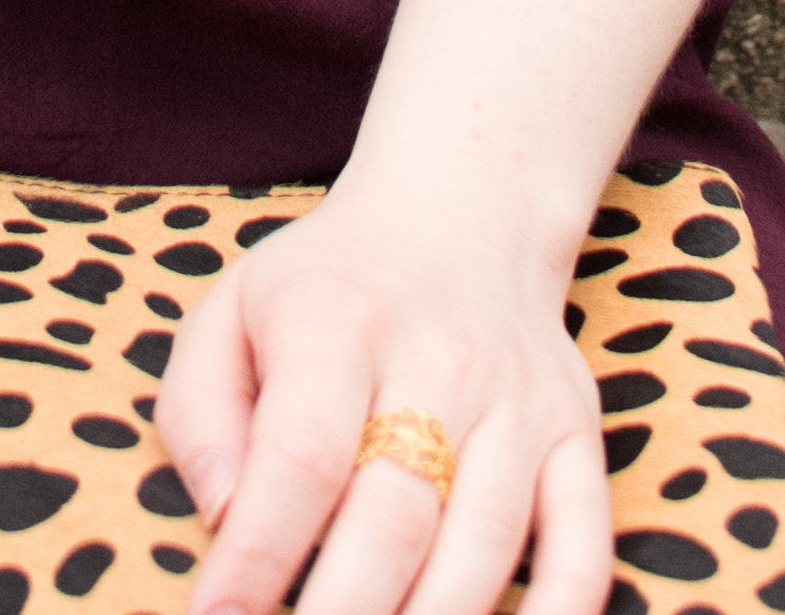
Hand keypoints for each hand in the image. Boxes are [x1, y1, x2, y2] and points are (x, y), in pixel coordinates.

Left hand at [156, 177, 608, 614]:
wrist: (464, 209)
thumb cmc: (325, 288)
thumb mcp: (232, 312)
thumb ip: (199, 414)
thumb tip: (220, 516)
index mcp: (339, 321)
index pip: (301, 454)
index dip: (258, 552)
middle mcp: (438, 358)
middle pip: (395, 515)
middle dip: (343, 613)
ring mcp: (517, 400)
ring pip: (484, 543)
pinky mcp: (575, 433)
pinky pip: (585, 544)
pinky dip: (558, 612)